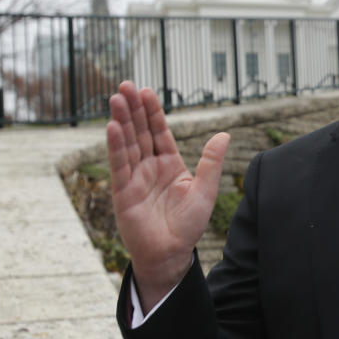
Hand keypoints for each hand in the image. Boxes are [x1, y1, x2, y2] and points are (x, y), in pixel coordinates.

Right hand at [106, 81, 229, 310]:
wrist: (171, 254)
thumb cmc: (188, 225)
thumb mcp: (205, 191)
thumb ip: (211, 162)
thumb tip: (225, 134)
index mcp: (171, 165)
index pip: (160, 133)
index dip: (154, 113)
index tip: (147, 91)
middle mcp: (150, 167)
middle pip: (140, 132)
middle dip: (134, 109)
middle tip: (125, 85)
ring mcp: (135, 178)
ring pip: (128, 143)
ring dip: (122, 120)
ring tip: (117, 98)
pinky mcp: (122, 191)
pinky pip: (119, 164)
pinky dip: (116, 145)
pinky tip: (113, 126)